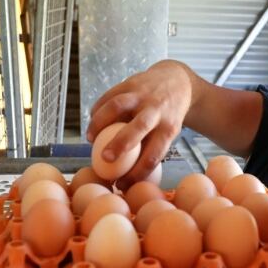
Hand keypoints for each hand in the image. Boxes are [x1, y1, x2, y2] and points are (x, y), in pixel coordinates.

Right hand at [86, 61, 191, 188]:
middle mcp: (157, 110)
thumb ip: (147, 150)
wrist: (176, 82)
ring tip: (90, 138)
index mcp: (169, 129)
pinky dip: (97, 109)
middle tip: (105, 159)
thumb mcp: (167, 134)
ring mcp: (143, 94)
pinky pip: (109, 95)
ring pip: (118, 105)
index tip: (121, 184)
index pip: (154, 155)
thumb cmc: (168, 117)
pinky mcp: (130, 82)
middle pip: (140, 126)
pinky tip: (92, 122)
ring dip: (100, 122)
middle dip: (121, 143)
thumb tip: (124, 179)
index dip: (137, 173)